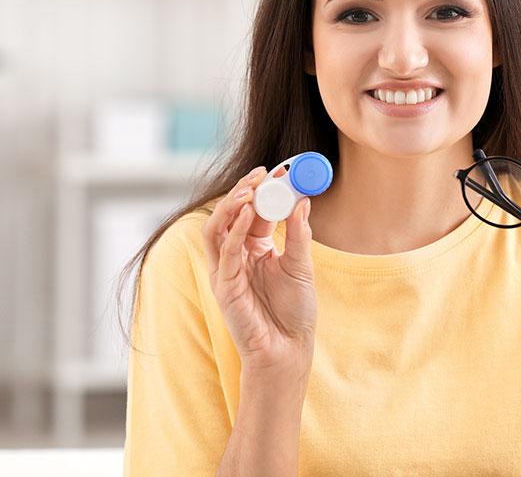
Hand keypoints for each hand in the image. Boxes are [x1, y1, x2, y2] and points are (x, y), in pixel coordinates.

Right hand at [201, 166, 316, 374]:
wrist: (288, 350)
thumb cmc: (294, 313)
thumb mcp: (302, 266)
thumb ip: (299, 234)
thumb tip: (303, 200)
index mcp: (255, 248)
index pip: (253, 211)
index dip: (262, 191)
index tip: (277, 170)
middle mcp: (237, 256)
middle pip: (230, 215)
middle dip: (242, 192)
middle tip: (260, 175)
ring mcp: (226, 270)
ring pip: (216, 228)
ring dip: (232, 206)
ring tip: (249, 189)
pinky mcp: (223, 285)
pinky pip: (223, 251)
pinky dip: (234, 229)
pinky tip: (248, 213)